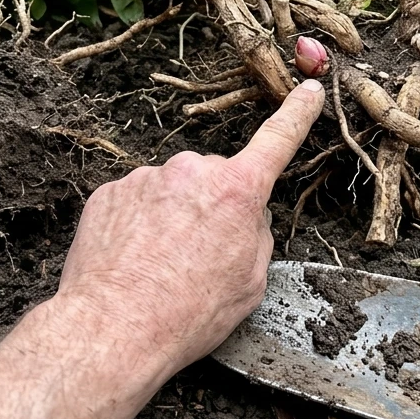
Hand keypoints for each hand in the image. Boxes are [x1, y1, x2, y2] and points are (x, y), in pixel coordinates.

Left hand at [56, 79, 324, 373]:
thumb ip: (256, 236)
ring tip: (161, 266)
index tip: (308, 90)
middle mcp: (192, 171)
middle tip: (200, 256)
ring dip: (172, 218)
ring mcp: (147, 178)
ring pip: (172, 191)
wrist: (114, 328)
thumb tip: (247, 217)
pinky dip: (138, 226)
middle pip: (214, 179)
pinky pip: (135, 202)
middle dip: (213, 207)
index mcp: (238, 192)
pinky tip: (134, 260)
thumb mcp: (249, 283)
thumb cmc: (187, 314)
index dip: (297, 113)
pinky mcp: (110, 192)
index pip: (277, 140)